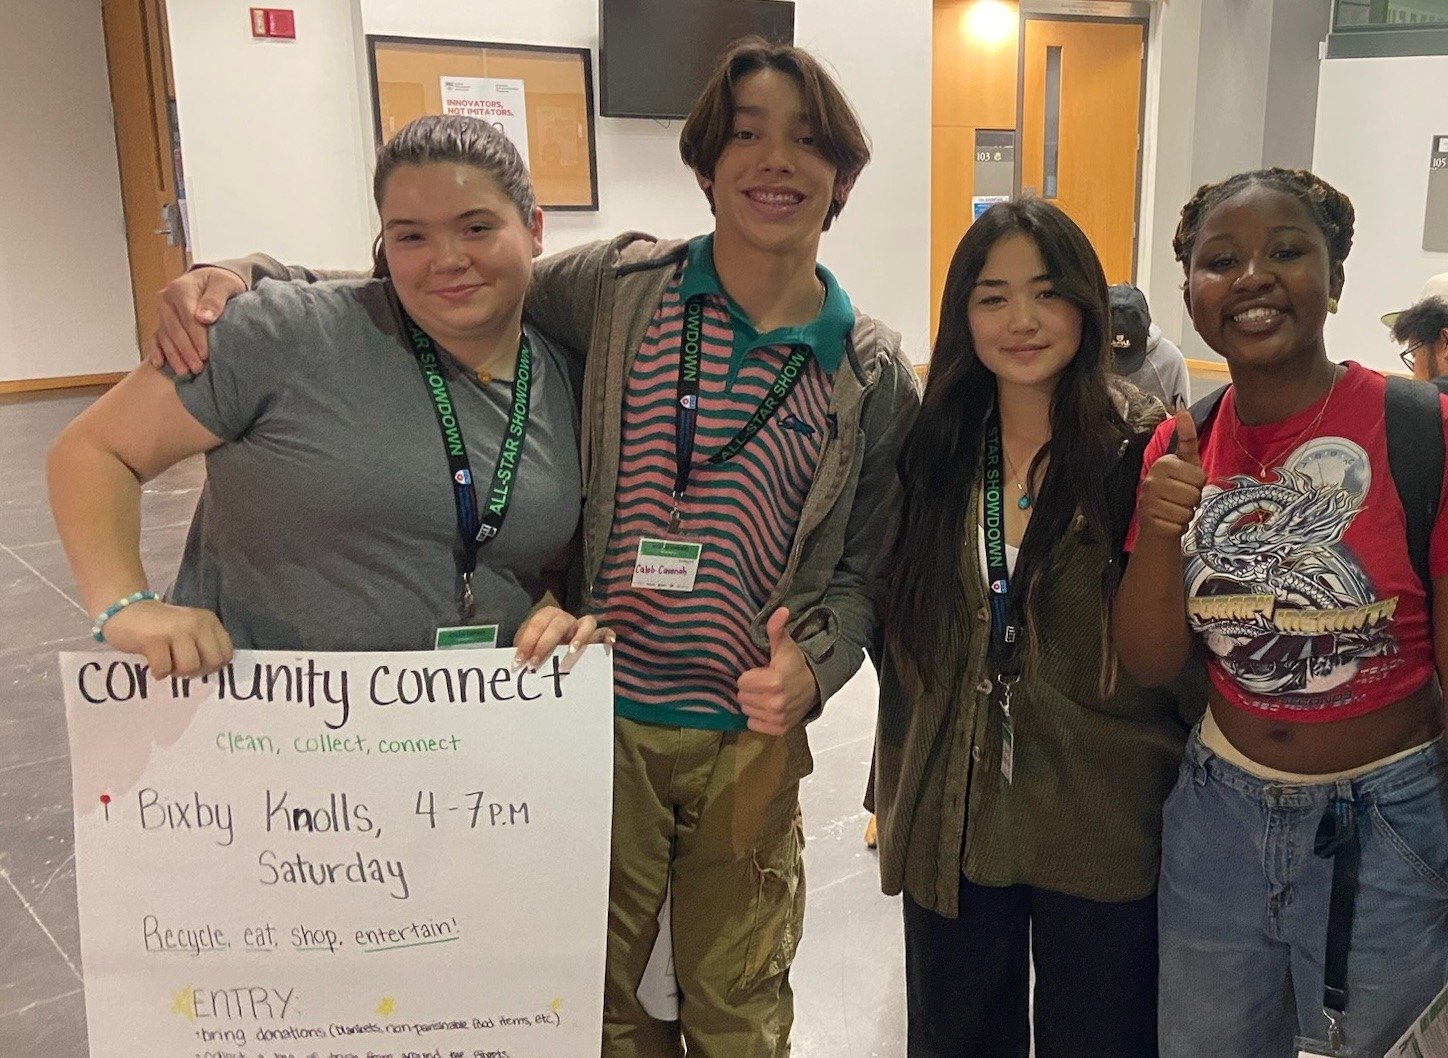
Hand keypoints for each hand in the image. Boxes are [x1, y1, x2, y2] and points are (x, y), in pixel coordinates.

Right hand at [99, 600, 232, 677]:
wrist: (125, 610)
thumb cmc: (160, 627)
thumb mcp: (190, 630)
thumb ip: (204, 645)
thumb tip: (213, 671)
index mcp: (208, 621)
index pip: (226, 653)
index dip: (212, 666)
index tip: (197, 664)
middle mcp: (196, 623)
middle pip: (211, 663)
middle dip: (196, 671)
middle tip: (179, 665)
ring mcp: (175, 630)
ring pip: (189, 668)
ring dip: (175, 672)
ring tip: (165, 661)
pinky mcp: (154, 640)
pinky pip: (164, 669)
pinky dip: (157, 672)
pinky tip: (152, 661)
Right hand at [145, 267, 246, 374]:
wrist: (212, 280)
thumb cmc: (220, 283)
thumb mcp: (224, 285)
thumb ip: (215, 299)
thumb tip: (204, 317)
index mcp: (180, 289)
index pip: (187, 317)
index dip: (196, 337)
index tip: (205, 354)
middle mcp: (166, 300)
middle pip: (174, 329)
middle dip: (185, 351)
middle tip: (197, 368)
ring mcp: (162, 312)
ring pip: (165, 336)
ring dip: (174, 355)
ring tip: (184, 372)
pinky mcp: (162, 322)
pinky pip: (156, 338)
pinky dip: (156, 351)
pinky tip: (158, 364)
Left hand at [512, 606, 614, 668]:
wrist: (552, 651)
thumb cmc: (538, 650)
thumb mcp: (528, 649)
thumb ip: (524, 653)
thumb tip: (516, 667)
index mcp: (547, 616)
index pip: (537, 624)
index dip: (527, 642)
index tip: (518, 662)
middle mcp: (566, 618)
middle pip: (558, 624)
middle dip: (544, 644)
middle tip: (534, 664)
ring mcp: (582, 626)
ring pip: (587, 621)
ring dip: (579, 636)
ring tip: (571, 652)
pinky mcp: (596, 636)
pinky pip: (604, 632)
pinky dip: (607, 635)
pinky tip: (608, 644)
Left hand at [737, 608, 819, 736]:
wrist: (814, 687)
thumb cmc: (794, 665)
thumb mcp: (785, 646)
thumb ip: (776, 629)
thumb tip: (780, 610)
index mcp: (774, 682)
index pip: (741, 682)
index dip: (749, 675)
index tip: (761, 672)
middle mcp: (775, 704)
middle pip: (742, 697)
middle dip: (750, 689)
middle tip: (763, 683)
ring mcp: (778, 719)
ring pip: (746, 710)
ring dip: (753, 703)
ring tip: (766, 694)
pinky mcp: (779, 730)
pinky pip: (753, 725)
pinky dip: (758, 717)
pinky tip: (768, 707)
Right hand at [1137, 407, 1206, 539]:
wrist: (1155, 521)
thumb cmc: (1174, 489)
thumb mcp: (1184, 464)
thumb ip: (1186, 439)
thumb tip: (1182, 411)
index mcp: (1163, 463)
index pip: (1199, 477)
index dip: (1198, 484)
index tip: (1186, 484)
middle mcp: (1152, 480)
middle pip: (1194, 495)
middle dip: (1193, 501)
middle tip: (1180, 500)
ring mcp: (1148, 501)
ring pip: (1187, 512)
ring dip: (1186, 515)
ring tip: (1174, 510)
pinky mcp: (1149, 521)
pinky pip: (1178, 527)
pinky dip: (1178, 528)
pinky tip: (1169, 522)